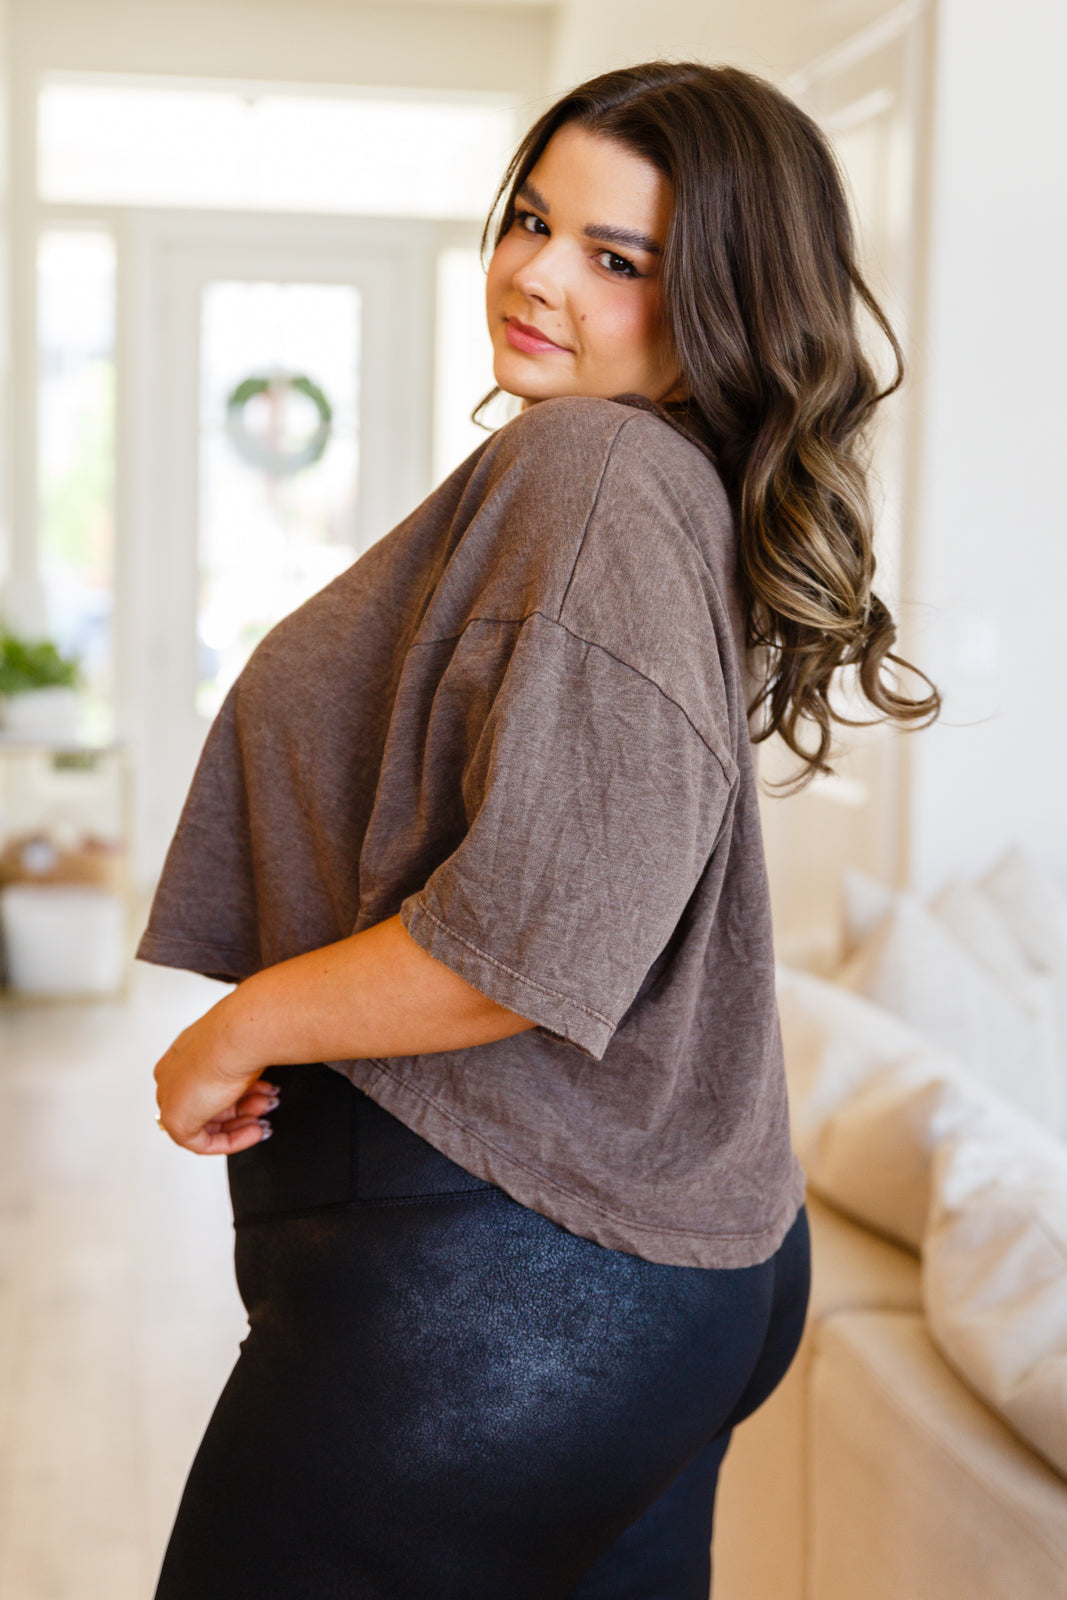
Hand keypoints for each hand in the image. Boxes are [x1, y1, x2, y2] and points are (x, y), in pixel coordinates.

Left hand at [153, 995, 277, 1154]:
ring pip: (208, 1122)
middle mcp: (173, 1075)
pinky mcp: (176, 1122)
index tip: (261, 1093)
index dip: (239, 1092)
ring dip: (243, 1122)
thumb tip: (255, 1075)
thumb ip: (240, 1066)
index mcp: (183, 1054)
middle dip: (244, 1107)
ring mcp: (171, 1098)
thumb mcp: (243, 1048)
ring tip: (266, 1117)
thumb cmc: (242, 1034)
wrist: (238, 1035)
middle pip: (210, 1104)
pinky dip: (232, 1141)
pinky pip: (203, 1143)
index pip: (207, 1083)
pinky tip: (254, 1131)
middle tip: (266, 1106)